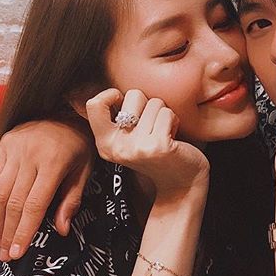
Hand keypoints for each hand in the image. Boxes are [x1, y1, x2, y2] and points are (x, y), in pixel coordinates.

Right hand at [0, 118, 93, 261]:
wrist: (68, 111)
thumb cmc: (81, 145)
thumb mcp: (86, 171)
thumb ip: (72, 199)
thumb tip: (60, 231)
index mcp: (54, 162)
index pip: (33, 204)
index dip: (24, 231)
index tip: (17, 253)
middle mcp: (29, 154)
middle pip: (13, 201)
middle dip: (8, 231)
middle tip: (6, 254)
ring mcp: (13, 147)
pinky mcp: (3, 143)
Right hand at [87, 89, 209, 202]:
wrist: (181, 184)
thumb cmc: (157, 154)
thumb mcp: (129, 140)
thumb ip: (117, 119)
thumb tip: (110, 91)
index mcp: (105, 145)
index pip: (94, 105)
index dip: (111, 94)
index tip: (125, 103)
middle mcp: (118, 147)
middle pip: (132, 95)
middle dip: (148, 104)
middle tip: (152, 126)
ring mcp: (138, 147)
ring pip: (154, 102)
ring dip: (164, 114)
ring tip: (164, 133)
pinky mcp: (159, 145)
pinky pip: (167, 113)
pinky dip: (174, 120)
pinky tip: (173, 137)